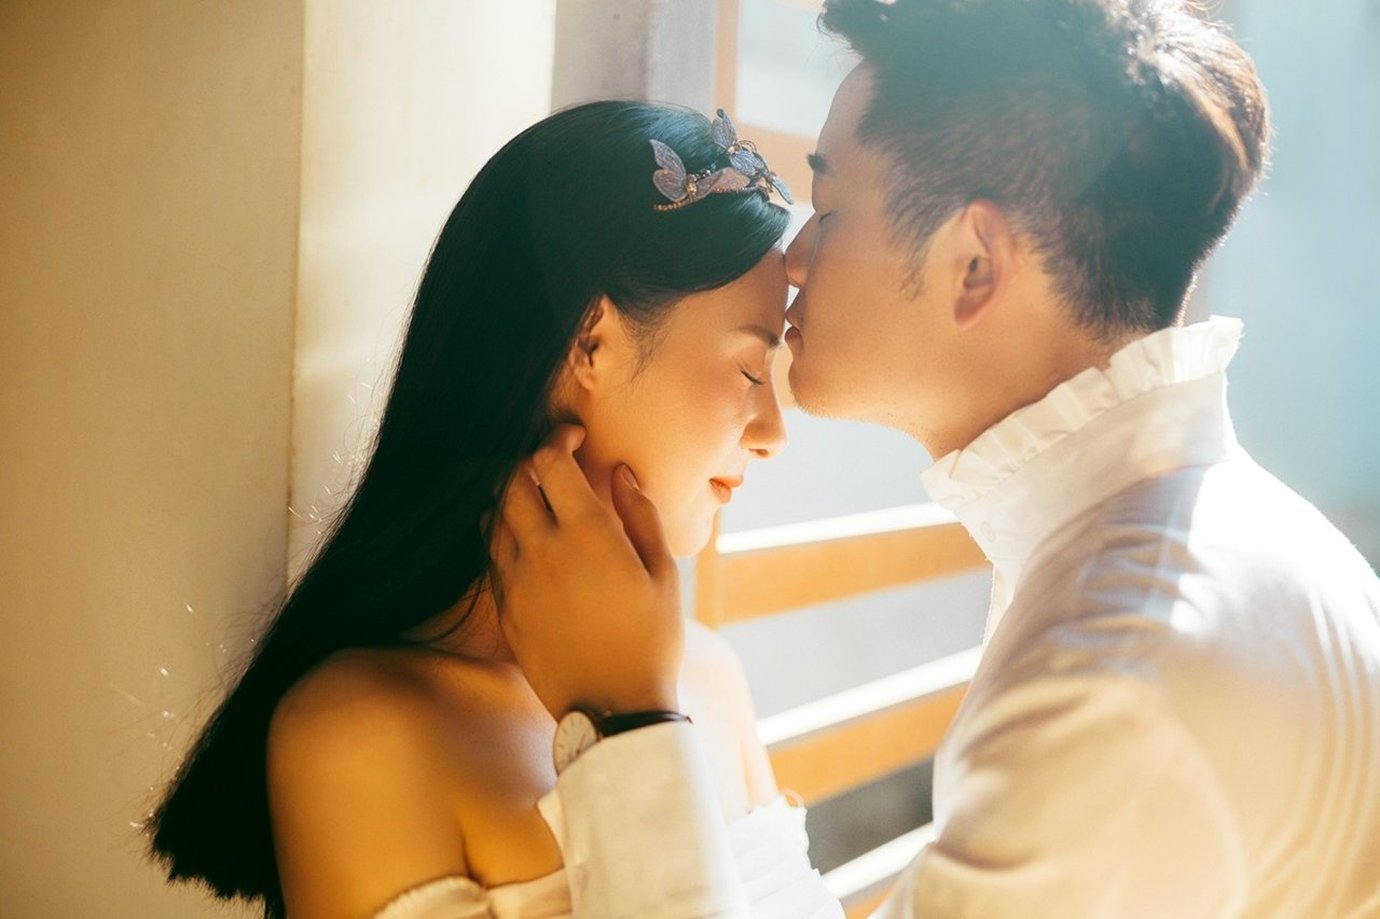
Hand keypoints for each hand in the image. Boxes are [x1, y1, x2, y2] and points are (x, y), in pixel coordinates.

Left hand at [491, 425, 683, 718]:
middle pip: (511, 483)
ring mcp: (517, 583)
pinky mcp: (506, 611)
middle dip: (527, 461)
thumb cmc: (651, 641)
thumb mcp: (664, 575)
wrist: (614, 710)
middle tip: (550, 462)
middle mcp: (543, 552)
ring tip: (536, 497)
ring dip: (510, 496)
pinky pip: (493, 557)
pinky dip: (504, 535)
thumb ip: (640, 516)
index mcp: (587, 536)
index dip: (558, 439)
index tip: (574, 437)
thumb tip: (621, 473)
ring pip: (493, 517)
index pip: (550, 463)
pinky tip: (528, 540)